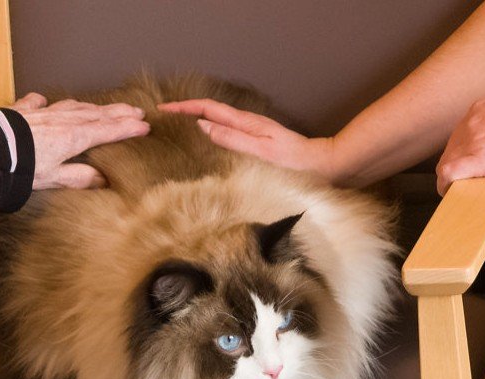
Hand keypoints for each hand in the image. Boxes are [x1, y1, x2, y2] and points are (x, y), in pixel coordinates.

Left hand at [11, 93, 149, 189]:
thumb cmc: (19, 167)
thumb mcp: (52, 178)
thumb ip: (78, 178)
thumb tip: (102, 180)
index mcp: (73, 138)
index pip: (107, 131)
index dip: (126, 128)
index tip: (144, 126)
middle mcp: (62, 121)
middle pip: (96, 115)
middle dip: (118, 112)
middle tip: (136, 110)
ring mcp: (42, 113)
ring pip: (73, 106)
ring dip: (91, 106)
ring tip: (104, 107)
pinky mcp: (22, 110)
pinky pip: (36, 103)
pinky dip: (44, 102)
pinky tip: (45, 100)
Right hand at [158, 99, 339, 182]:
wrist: (321, 165)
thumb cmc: (294, 163)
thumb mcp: (260, 152)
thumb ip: (232, 139)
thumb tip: (202, 126)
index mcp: (245, 123)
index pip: (208, 109)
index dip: (184, 107)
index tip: (163, 109)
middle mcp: (247, 123)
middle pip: (210, 110)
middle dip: (185, 110)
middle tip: (164, 116)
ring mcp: (252, 131)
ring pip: (217, 119)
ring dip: (196, 118)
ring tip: (177, 125)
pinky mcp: (256, 140)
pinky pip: (225, 130)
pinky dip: (209, 129)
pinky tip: (205, 139)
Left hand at [437, 90, 484, 194]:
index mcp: (484, 108)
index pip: (461, 134)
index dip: (462, 152)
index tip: (467, 162)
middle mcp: (474, 121)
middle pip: (451, 150)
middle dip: (455, 167)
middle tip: (461, 181)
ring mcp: (475, 138)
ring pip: (446, 163)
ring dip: (449, 180)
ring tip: (456, 191)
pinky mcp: (480, 158)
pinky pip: (449, 174)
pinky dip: (446, 186)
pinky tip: (450, 193)